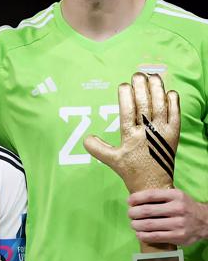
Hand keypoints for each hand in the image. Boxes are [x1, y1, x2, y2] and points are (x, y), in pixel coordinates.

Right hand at [84, 73, 179, 193]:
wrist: (153, 185)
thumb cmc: (132, 171)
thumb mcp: (112, 160)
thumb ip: (98, 148)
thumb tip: (85, 138)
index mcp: (130, 136)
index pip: (127, 110)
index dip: (125, 95)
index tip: (123, 85)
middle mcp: (147, 132)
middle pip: (144, 103)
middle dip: (140, 86)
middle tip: (137, 75)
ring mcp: (162, 132)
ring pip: (160, 105)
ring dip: (157, 89)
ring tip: (153, 76)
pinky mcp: (174, 135)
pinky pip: (176, 114)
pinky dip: (173, 102)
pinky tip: (169, 92)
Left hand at [128, 188, 207, 245]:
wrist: (205, 221)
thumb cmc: (185, 207)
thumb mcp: (177, 195)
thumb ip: (161, 196)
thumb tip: (137, 198)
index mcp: (175, 195)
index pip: (151, 195)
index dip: (136, 198)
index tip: (129, 201)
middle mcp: (177, 208)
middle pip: (147, 211)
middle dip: (134, 213)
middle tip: (130, 214)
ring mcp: (178, 224)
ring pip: (149, 225)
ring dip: (136, 225)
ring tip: (133, 224)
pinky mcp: (177, 236)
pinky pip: (155, 237)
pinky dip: (143, 236)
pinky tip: (139, 234)